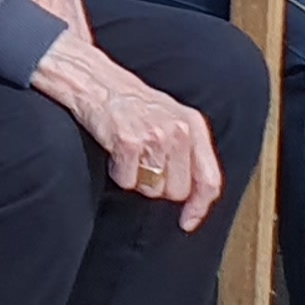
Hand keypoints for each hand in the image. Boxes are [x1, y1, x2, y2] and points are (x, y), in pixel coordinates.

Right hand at [33, 36, 227, 231]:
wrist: (95, 82)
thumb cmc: (133, 104)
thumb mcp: (173, 119)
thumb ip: (190, 153)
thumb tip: (196, 199)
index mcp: (193, 126)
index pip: (208, 179)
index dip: (199, 207)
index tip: (188, 222)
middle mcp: (179, 131)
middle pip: (177, 191)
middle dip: (159, 187)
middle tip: (145, 164)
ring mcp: (154, 136)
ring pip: (152, 190)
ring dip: (138, 180)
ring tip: (130, 155)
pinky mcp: (128, 142)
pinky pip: (127, 182)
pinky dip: (118, 173)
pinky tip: (115, 153)